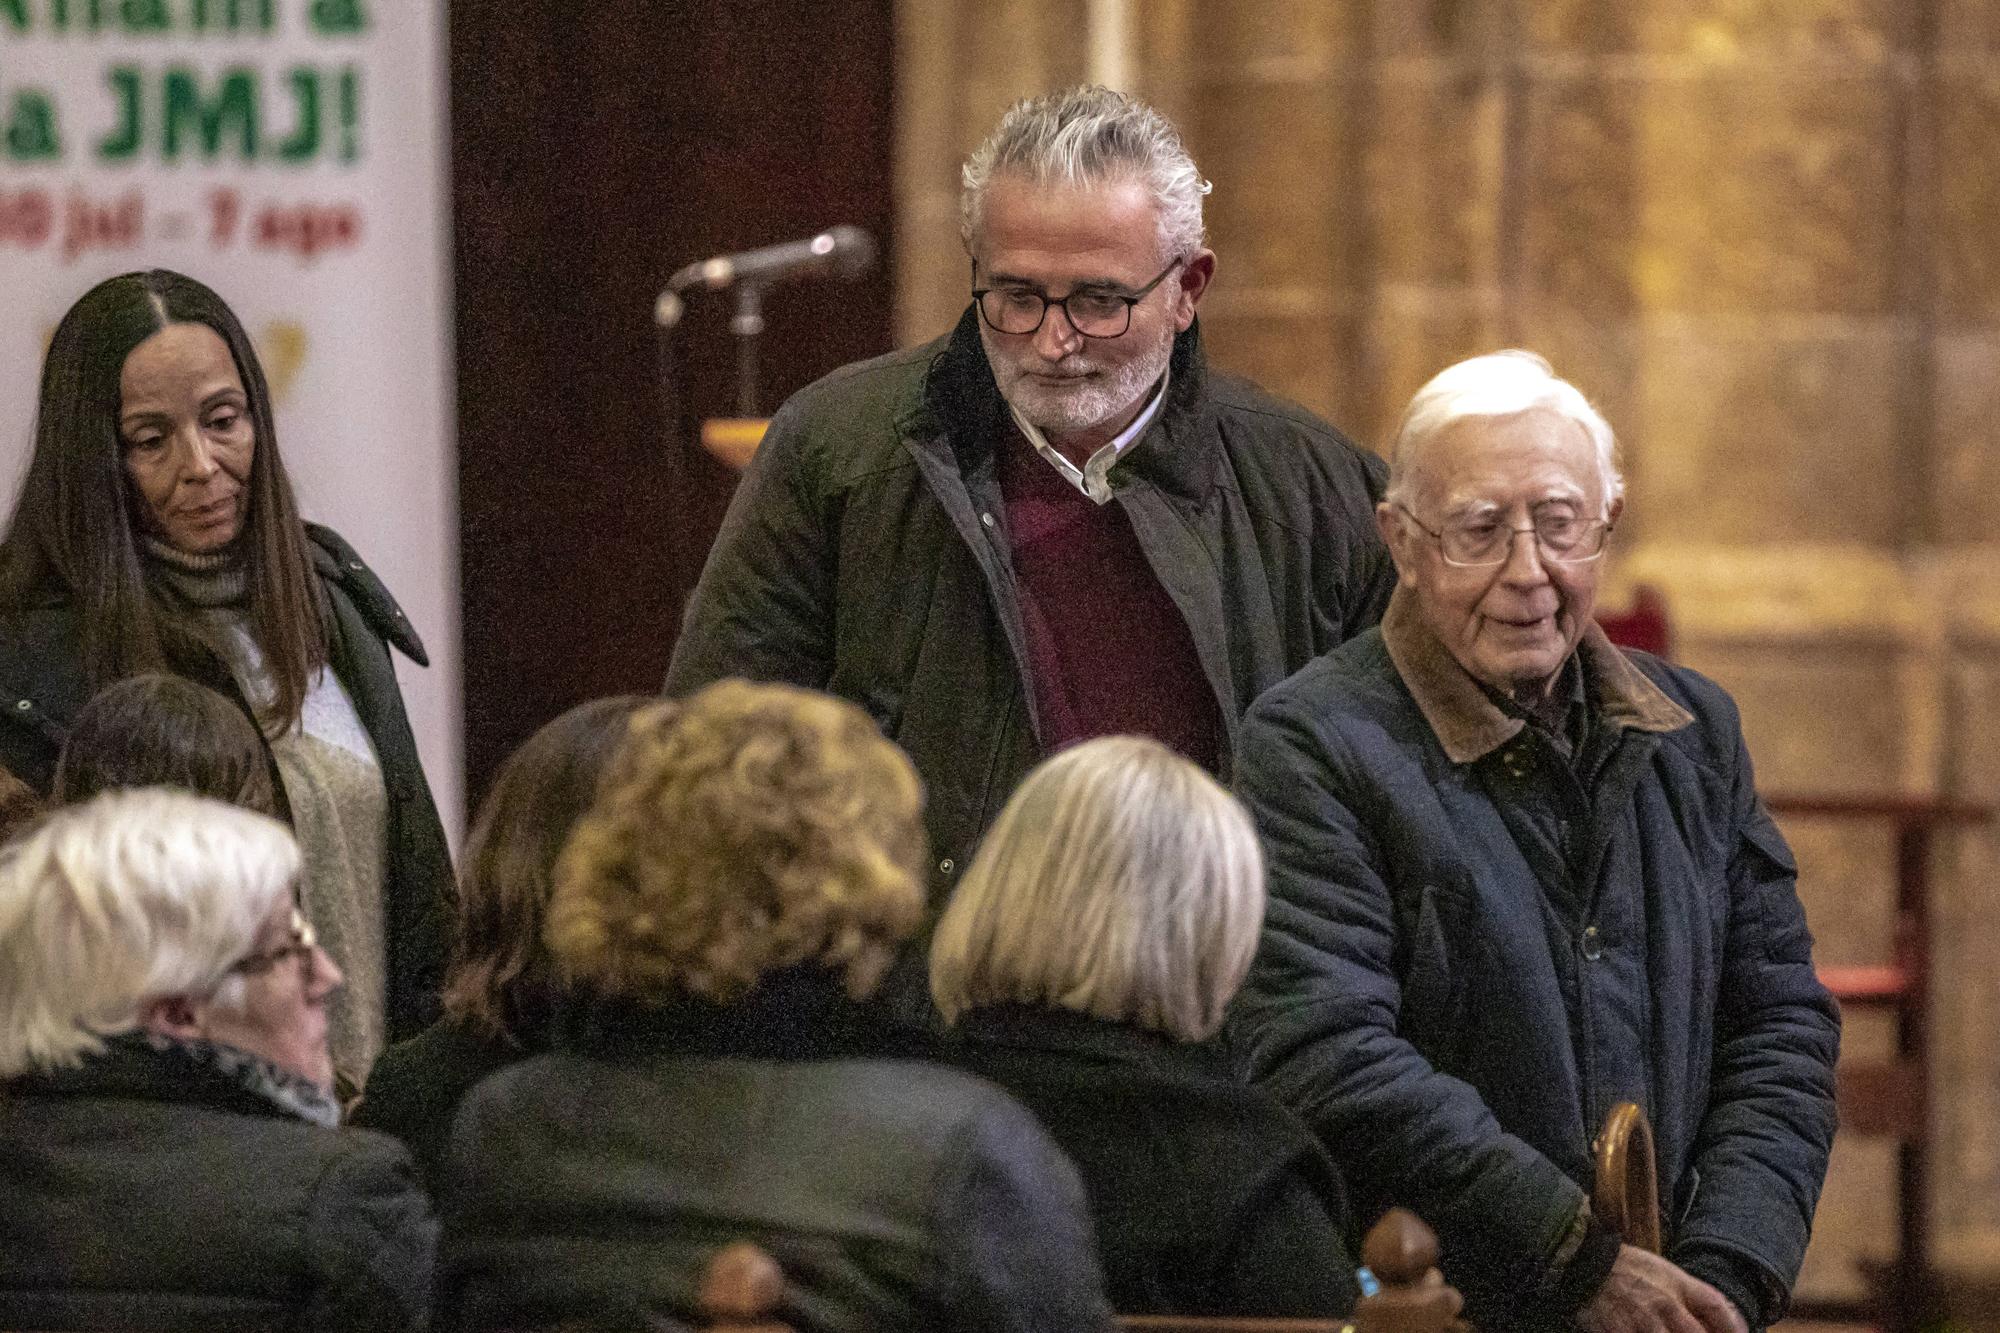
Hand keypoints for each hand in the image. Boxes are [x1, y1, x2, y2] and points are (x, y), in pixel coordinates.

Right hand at [1576, 1245, 1748, 1332]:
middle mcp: (1664, 1304)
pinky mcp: (1618, 1332)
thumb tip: (1721, 1324)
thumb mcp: (1665, 1272)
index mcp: (1678, 1285)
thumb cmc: (1629, 1269)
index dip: (1734, 1328)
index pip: (1717, 1308)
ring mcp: (1641, 1321)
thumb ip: (1692, 1297)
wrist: (1582, 1263)